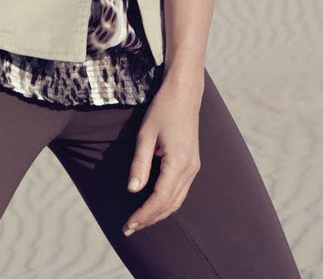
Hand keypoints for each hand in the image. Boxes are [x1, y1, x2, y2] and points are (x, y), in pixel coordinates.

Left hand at [123, 74, 203, 236]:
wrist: (184, 93)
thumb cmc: (163, 110)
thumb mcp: (145, 135)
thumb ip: (140, 164)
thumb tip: (132, 190)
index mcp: (179, 162)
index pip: (160, 199)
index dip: (144, 215)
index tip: (128, 225)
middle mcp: (190, 168)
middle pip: (170, 204)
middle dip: (150, 219)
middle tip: (128, 229)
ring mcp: (194, 166)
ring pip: (177, 200)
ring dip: (158, 213)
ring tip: (138, 221)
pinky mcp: (192, 163)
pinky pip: (180, 191)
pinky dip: (166, 202)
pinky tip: (152, 205)